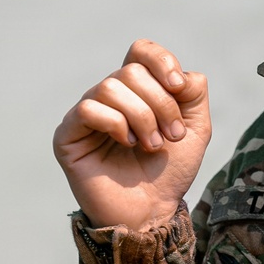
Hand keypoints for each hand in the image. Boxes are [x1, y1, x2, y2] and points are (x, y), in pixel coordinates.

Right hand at [53, 40, 210, 230]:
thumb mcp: (195, 130)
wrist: (153, 212)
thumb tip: (184, 73)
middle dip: (160, 102)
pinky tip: (127, 144)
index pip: (141, 51)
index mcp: (138, 91)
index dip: (161, 61)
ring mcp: (87, 115)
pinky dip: (115, 123)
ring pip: (109, 87)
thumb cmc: (169, 173)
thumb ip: (194, 94)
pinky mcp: (68, 135)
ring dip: (141, 117)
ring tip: (151, 146)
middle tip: (171, 135)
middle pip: (130, 71)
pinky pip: (88, 109)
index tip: (179, 87)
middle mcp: (110, 98)